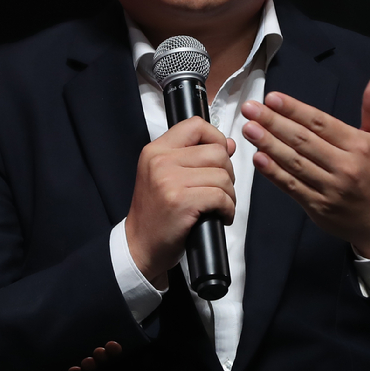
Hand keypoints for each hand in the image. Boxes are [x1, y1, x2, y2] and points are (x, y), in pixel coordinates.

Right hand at [126, 116, 235, 285]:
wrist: (140, 246)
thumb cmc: (156, 212)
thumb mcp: (166, 175)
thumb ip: (195, 156)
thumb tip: (229, 144)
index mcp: (156, 150)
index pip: (196, 124)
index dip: (215, 138)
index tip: (217, 157)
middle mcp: (160, 161)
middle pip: (216, 152)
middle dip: (227, 172)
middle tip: (219, 189)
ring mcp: (169, 181)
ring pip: (222, 176)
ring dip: (229, 194)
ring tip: (219, 206)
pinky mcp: (181, 202)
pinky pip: (221, 196)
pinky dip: (228, 209)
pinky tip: (220, 216)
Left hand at [241, 75, 369, 256]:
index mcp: (358, 146)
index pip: (321, 123)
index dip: (295, 110)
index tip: (272, 98)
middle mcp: (344, 166)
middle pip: (303, 141)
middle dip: (274, 123)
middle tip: (251, 109)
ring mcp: (329, 188)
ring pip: (295, 163)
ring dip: (269, 145)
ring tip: (249, 128)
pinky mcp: (317, 206)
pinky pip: (292, 187)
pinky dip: (273, 173)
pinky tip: (257, 159)